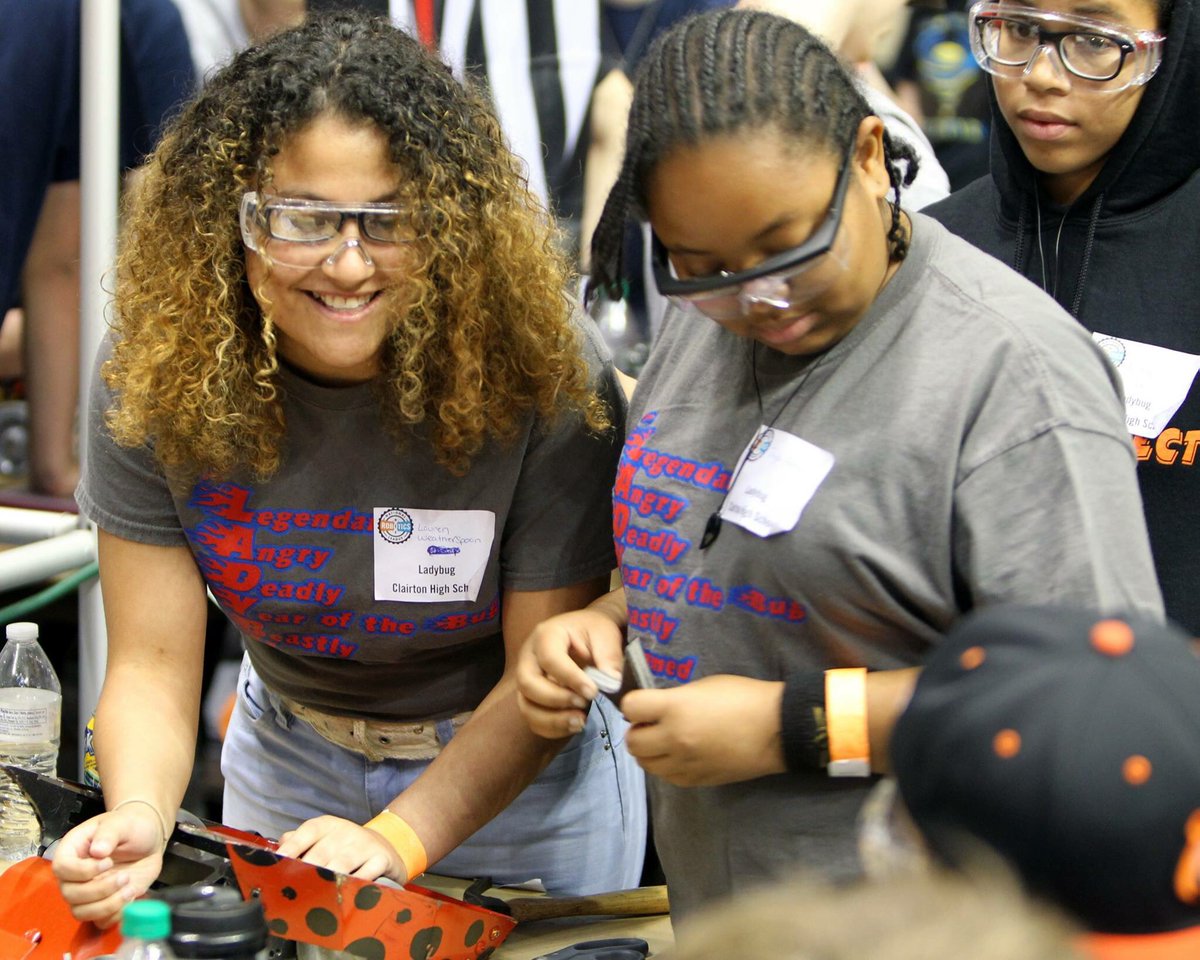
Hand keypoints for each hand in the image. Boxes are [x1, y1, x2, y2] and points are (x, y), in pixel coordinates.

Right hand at [51, 806, 165, 927]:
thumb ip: (108, 834)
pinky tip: (131, 897)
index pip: (61, 868)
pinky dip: (115, 914)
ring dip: (107, 905)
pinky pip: (99, 921)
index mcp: (73, 850)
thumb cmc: (131, 826)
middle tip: (125, 876)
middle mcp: (74, 874)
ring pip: (81, 912)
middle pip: (70, 894)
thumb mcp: (121, 822)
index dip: (83, 871)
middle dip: (99, 890)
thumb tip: (97, 851)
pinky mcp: (103, 903)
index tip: (108, 862)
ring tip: (130, 889)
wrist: (149, 838)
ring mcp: (87, 891)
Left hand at [276, 815, 406, 882]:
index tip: (279, 866)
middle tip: (293, 890)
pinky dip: (354, 885)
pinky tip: (344, 895)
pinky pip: (367, 874)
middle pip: (321, 853)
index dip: (292, 849)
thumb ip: (297, 842)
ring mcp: (365, 844)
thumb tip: (274, 852)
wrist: (385, 845)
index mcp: (326, 825)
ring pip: (342, 864)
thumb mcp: (322, 837)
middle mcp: (345, 831)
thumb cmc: (345, 846)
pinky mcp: (381, 858)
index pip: (306, 833)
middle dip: (306, 872)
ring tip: (315, 895)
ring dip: (328, 880)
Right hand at [515, 607, 624, 737]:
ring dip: (551, 720)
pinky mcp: (532, 697)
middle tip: (583, 704)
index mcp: (546, 635)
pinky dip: (551, 728)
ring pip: (525, 705)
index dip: (569, 678)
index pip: (549, 658)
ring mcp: (527, 678)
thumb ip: (609, 657)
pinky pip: (532, 718)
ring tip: (580, 722)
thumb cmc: (595, 631)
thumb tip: (611, 684)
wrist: (588, 632)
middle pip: (527, 683)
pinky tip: (574, 725)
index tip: (593, 691)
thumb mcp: (606, 635)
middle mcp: (529, 657)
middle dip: (555, 699)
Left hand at [622, 675, 787, 785]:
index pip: (630, 707)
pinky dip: (666, 766)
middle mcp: (674, 739)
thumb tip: (656, 708)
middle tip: (651, 724)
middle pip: (632, 742)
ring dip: (649, 751)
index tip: (643, 704)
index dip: (633, 704)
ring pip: (646, 764)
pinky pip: (667, 777)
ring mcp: (685, 763)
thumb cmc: (744, 697)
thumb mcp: (704, 686)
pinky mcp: (697, 780)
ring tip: (664, 741)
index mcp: (675, 708)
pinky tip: (680, 755)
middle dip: (637, 730)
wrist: (777, 729)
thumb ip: (675, 698)